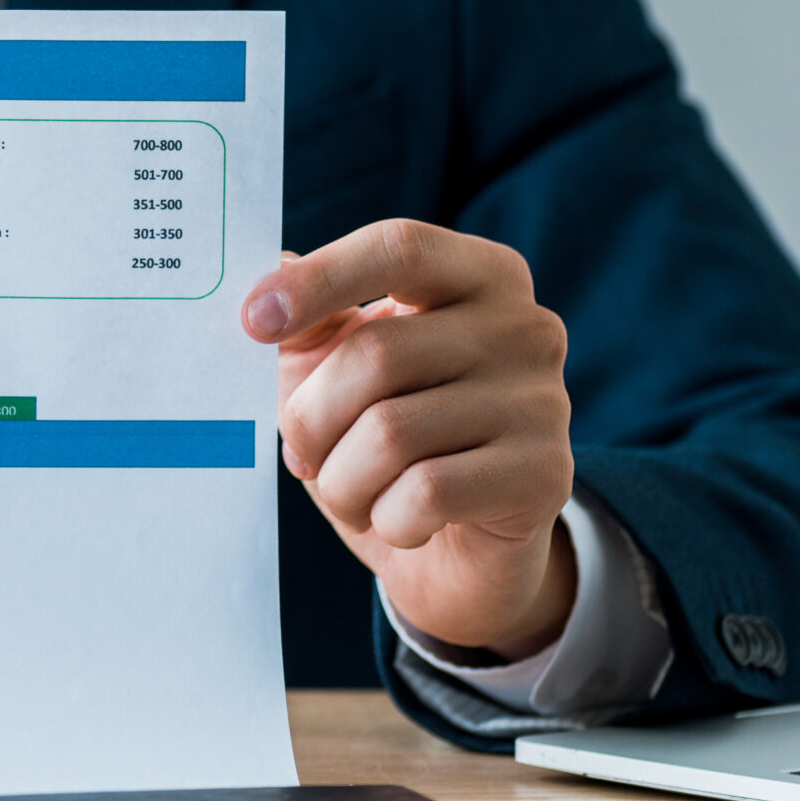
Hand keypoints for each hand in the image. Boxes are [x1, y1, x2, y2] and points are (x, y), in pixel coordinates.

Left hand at [241, 219, 575, 658]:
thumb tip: (273, 261)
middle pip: (376, 354)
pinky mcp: (546, 475)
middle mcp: (524, 325)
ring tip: (352, 495)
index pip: (399, 248)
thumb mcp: (338, 372)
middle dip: (311, 421)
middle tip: (302, 456)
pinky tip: (400, 522)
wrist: (459, 552)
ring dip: (342, 482)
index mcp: (479, 274)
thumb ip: (311, 320)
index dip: (321, 280)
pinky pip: (426, 492)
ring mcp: (543, 399)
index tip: (253, 323)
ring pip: (391, 433)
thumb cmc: (392, 443)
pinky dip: (387, 519)